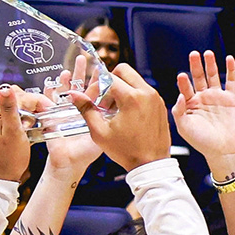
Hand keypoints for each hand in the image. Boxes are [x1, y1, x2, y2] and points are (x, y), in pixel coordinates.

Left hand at [0, 83, 38, 183]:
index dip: (37, 101)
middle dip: (33, 106)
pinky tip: (30, 126)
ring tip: (38, 122)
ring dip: (29, 112)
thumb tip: (6, 88)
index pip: (18, 95)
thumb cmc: (8, 160)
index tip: (49, 109)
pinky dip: (22, 118)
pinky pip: (11, 114)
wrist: (1, 178)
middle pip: (16, 98)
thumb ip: (9, 109)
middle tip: (45, 117)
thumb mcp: (13, 133)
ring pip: (15, 105)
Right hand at [81, 46, 174, 169]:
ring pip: (134, 78)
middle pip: (124, 70)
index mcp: (132, 98)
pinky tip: (126, 113)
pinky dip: (133, 94)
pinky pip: (144, 90)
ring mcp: (155, 97)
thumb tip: (74, 95)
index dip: (96, 87)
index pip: (108, 77)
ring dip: (122, 87)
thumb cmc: (127, 151)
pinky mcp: (160, 104)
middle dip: (110, 80)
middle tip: (104, 98)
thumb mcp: (100, 132)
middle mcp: (146, 93)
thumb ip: (86, 110)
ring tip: (115, 108)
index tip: (92, 98)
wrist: (151, 164)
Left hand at [171, 49, 234, 176]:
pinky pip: (231, 82)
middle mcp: (203, 99)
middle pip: (199, 77)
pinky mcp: (231, 99)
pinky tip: (229, 59)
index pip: (185, 88)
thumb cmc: (202, 142)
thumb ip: (178, 111)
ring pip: (213, 76)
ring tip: (208, 54)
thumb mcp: (184, 128)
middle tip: (194, 54)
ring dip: (211, 64)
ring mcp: (216, 98)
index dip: (184, 81)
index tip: (182, 75)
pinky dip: (231, 70)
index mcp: (190, 105)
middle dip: (196, 65)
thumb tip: (179, 95)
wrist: (222, 151)